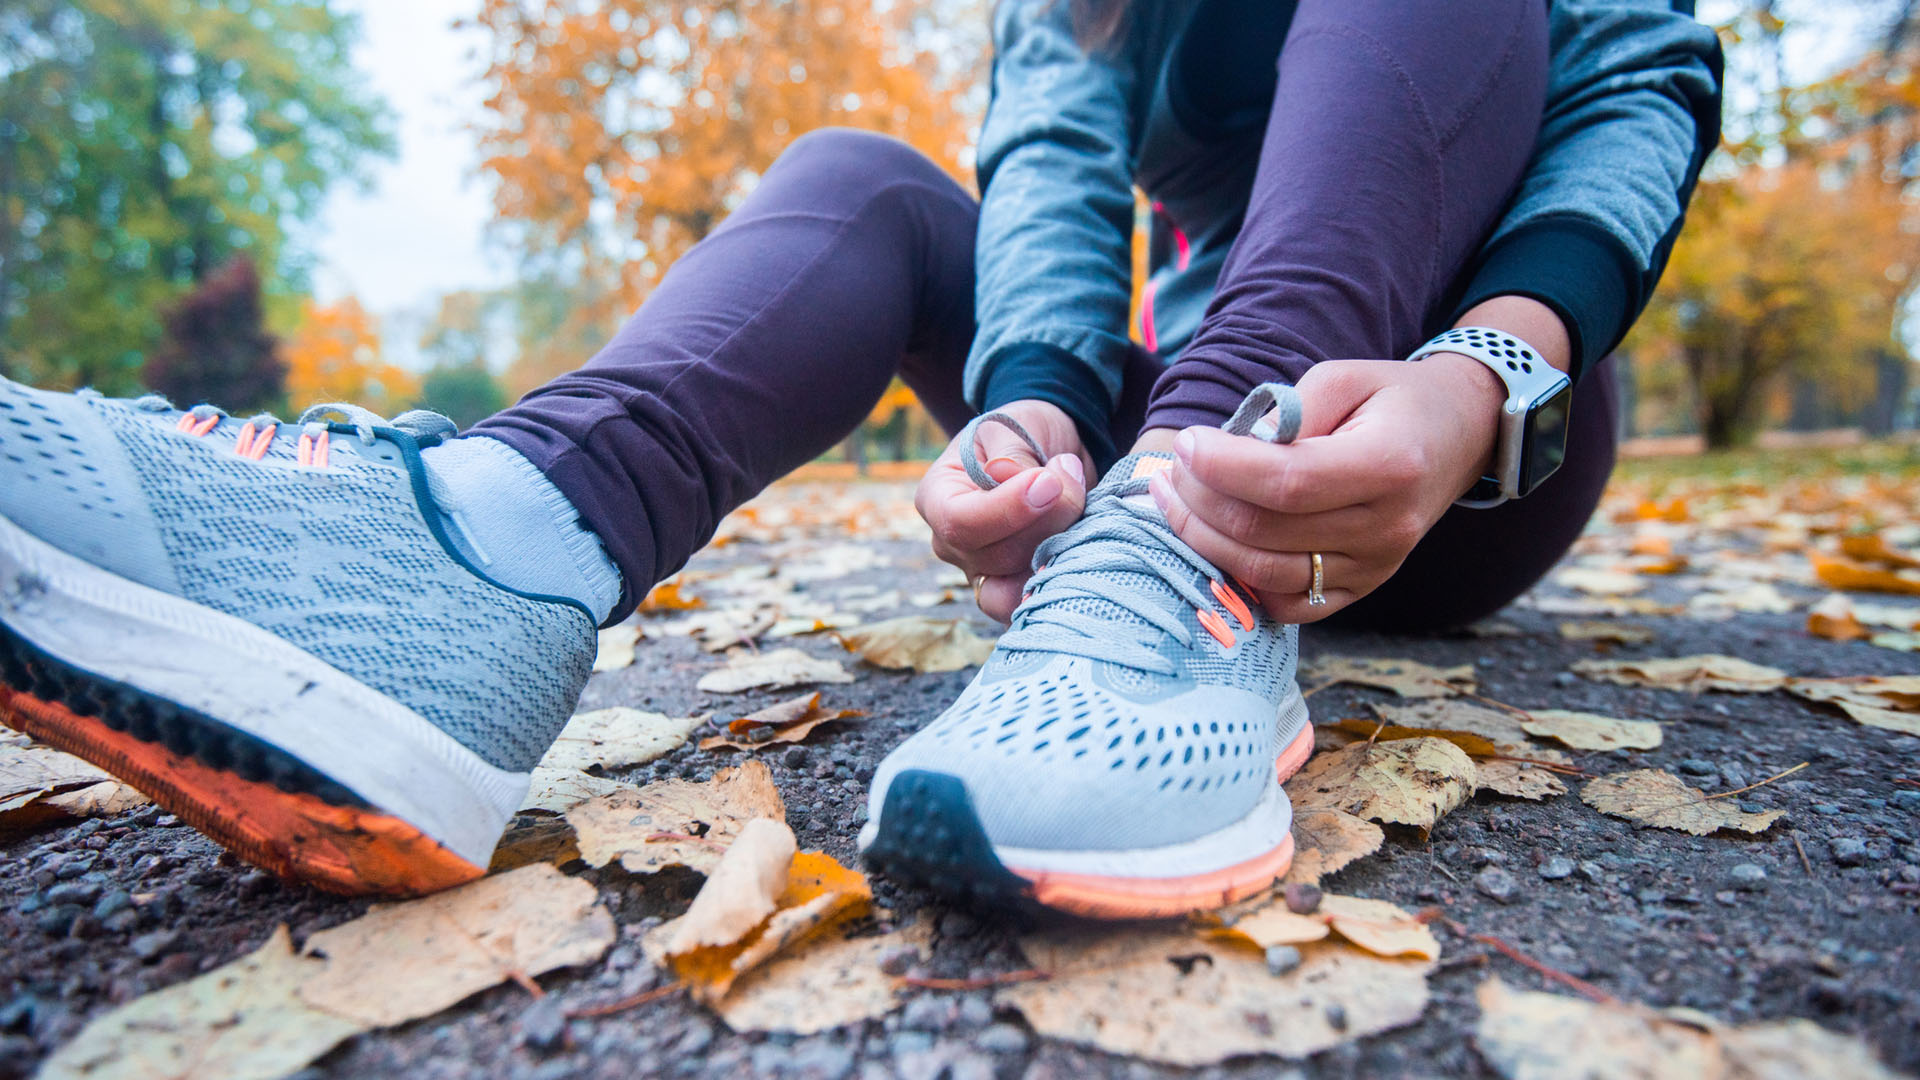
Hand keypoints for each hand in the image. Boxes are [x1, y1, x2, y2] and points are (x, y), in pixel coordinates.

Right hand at [916, 399, 1092, 621]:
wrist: (1052, 450)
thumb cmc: (1024, 431)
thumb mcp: (1015, 426)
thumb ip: (1014, 456)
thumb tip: (1015, 480)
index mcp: (938, 499)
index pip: (961, 523)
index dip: (1009, 509)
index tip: (1050, 481)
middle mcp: (952, 545)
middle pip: (998, 557)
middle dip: (1049, 521)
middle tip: (1073, 477)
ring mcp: (984, 573)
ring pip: (1019, 587)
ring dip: (1059, 551)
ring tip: (1080, 509)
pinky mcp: (1016, 589)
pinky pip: (1035, 603)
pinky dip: (1063, 581)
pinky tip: (1085, 549)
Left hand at [1147, 354, 1505, 621]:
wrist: (1458, 436)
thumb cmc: (1392, 400)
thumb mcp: (1343, 378)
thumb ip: (1286, 413)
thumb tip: (1226, 450)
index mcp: (1389, 465)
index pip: (1288, 482)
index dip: (1224, 467)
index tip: (1186, 443)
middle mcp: (1387, 527)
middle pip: (1266, 531)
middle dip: (1200, 500)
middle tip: (1172, 469)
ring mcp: (1376, 567)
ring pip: (1265, 573)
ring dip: (1204, 539)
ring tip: (1175, 500)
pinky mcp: (1363, 588)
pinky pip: (1288, 604)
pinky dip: (1241, 579)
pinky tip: (1215, 541)